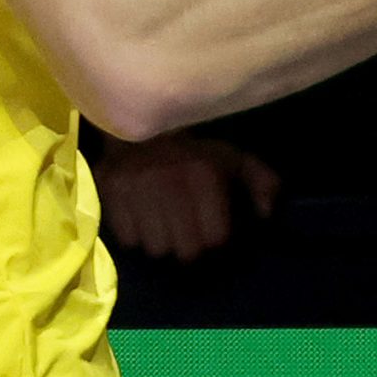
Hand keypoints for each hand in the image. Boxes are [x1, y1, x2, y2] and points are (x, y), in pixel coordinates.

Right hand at [93, 133, 279, 260]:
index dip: (218, 242)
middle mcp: (169, 183)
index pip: (215, 238)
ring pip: (155, 249)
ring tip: (165, 227)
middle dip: (190, 248)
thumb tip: (267, 213)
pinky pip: (127, 240)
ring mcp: (135, 190)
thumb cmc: (194, 150)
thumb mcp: (234, 158)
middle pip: (184, 252)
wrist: (143, 124)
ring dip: (162, 244)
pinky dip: (136, 236)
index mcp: (203, 174)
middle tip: (189, 236)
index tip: (216, 236)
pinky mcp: (109, 193)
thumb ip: (261, 182)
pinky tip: (143, 220)